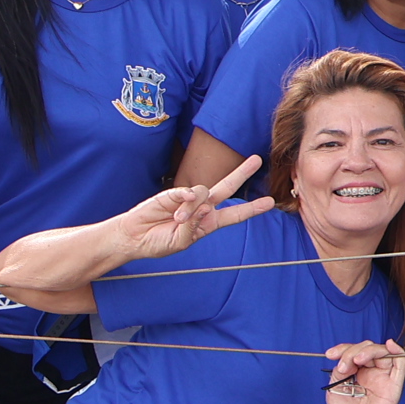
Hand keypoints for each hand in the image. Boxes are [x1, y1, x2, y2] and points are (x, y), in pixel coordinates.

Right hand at [114, 155, 272, 263]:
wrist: (134, 238)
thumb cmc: (159, 243)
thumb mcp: (180, 242)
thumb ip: (194, 226)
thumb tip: (204, 206)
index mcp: (209, 223)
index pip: (235, 215)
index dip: (252, 209)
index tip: (270, 202)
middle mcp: (203, 208)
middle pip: (227, 188)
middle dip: (241, 173)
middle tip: (256, 160)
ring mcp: (188, 199)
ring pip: (203, 192)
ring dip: (192, 208)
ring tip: (177, 219)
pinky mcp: (172, 193)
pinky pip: (185, 191)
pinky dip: (184, 198)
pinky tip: (178, 209)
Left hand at [323, 339, 404, 403]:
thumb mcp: (335, 387)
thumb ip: (341, 370)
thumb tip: (349, 358)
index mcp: (357, 371)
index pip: (353, 351)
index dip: (343, 349)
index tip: (330, 355)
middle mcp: (371, 371)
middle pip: (367, 348)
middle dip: (353, 351)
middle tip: (344, 365)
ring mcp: (383, 376)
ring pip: (382, 351)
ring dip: (369, 350)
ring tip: (357, 360)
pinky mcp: (394, 383)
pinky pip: (400, 362)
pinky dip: (396, 350)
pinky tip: (389, 345)